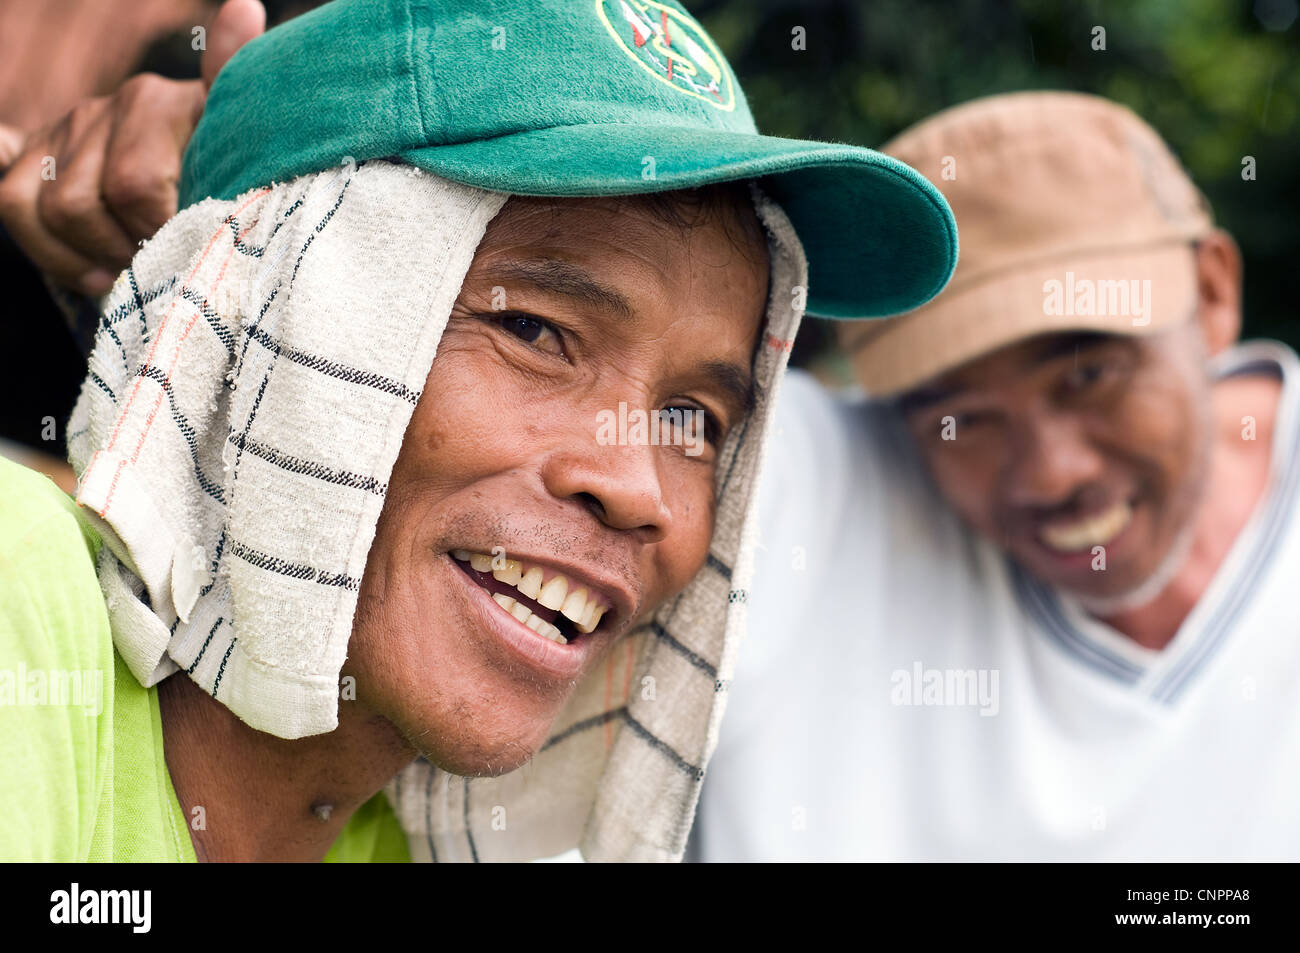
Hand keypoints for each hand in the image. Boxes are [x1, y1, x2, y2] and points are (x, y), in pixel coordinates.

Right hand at [0, 0, 264, 296]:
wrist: (213, 172)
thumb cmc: (233, 167)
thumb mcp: (245, 139)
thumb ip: (234, 83)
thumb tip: (243, 6)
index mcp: (155, 102)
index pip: (134, 186)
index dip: (156, 234)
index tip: (189, 255)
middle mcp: (102, 108)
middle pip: (81, 203)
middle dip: (122, 252)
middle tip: (161, 271)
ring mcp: (66, 132)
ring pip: (45, 208)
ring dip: (89, 259)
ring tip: (133, 276)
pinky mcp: (36, 157)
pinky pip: (13, 204)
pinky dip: (50, 251)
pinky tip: (94, 272)